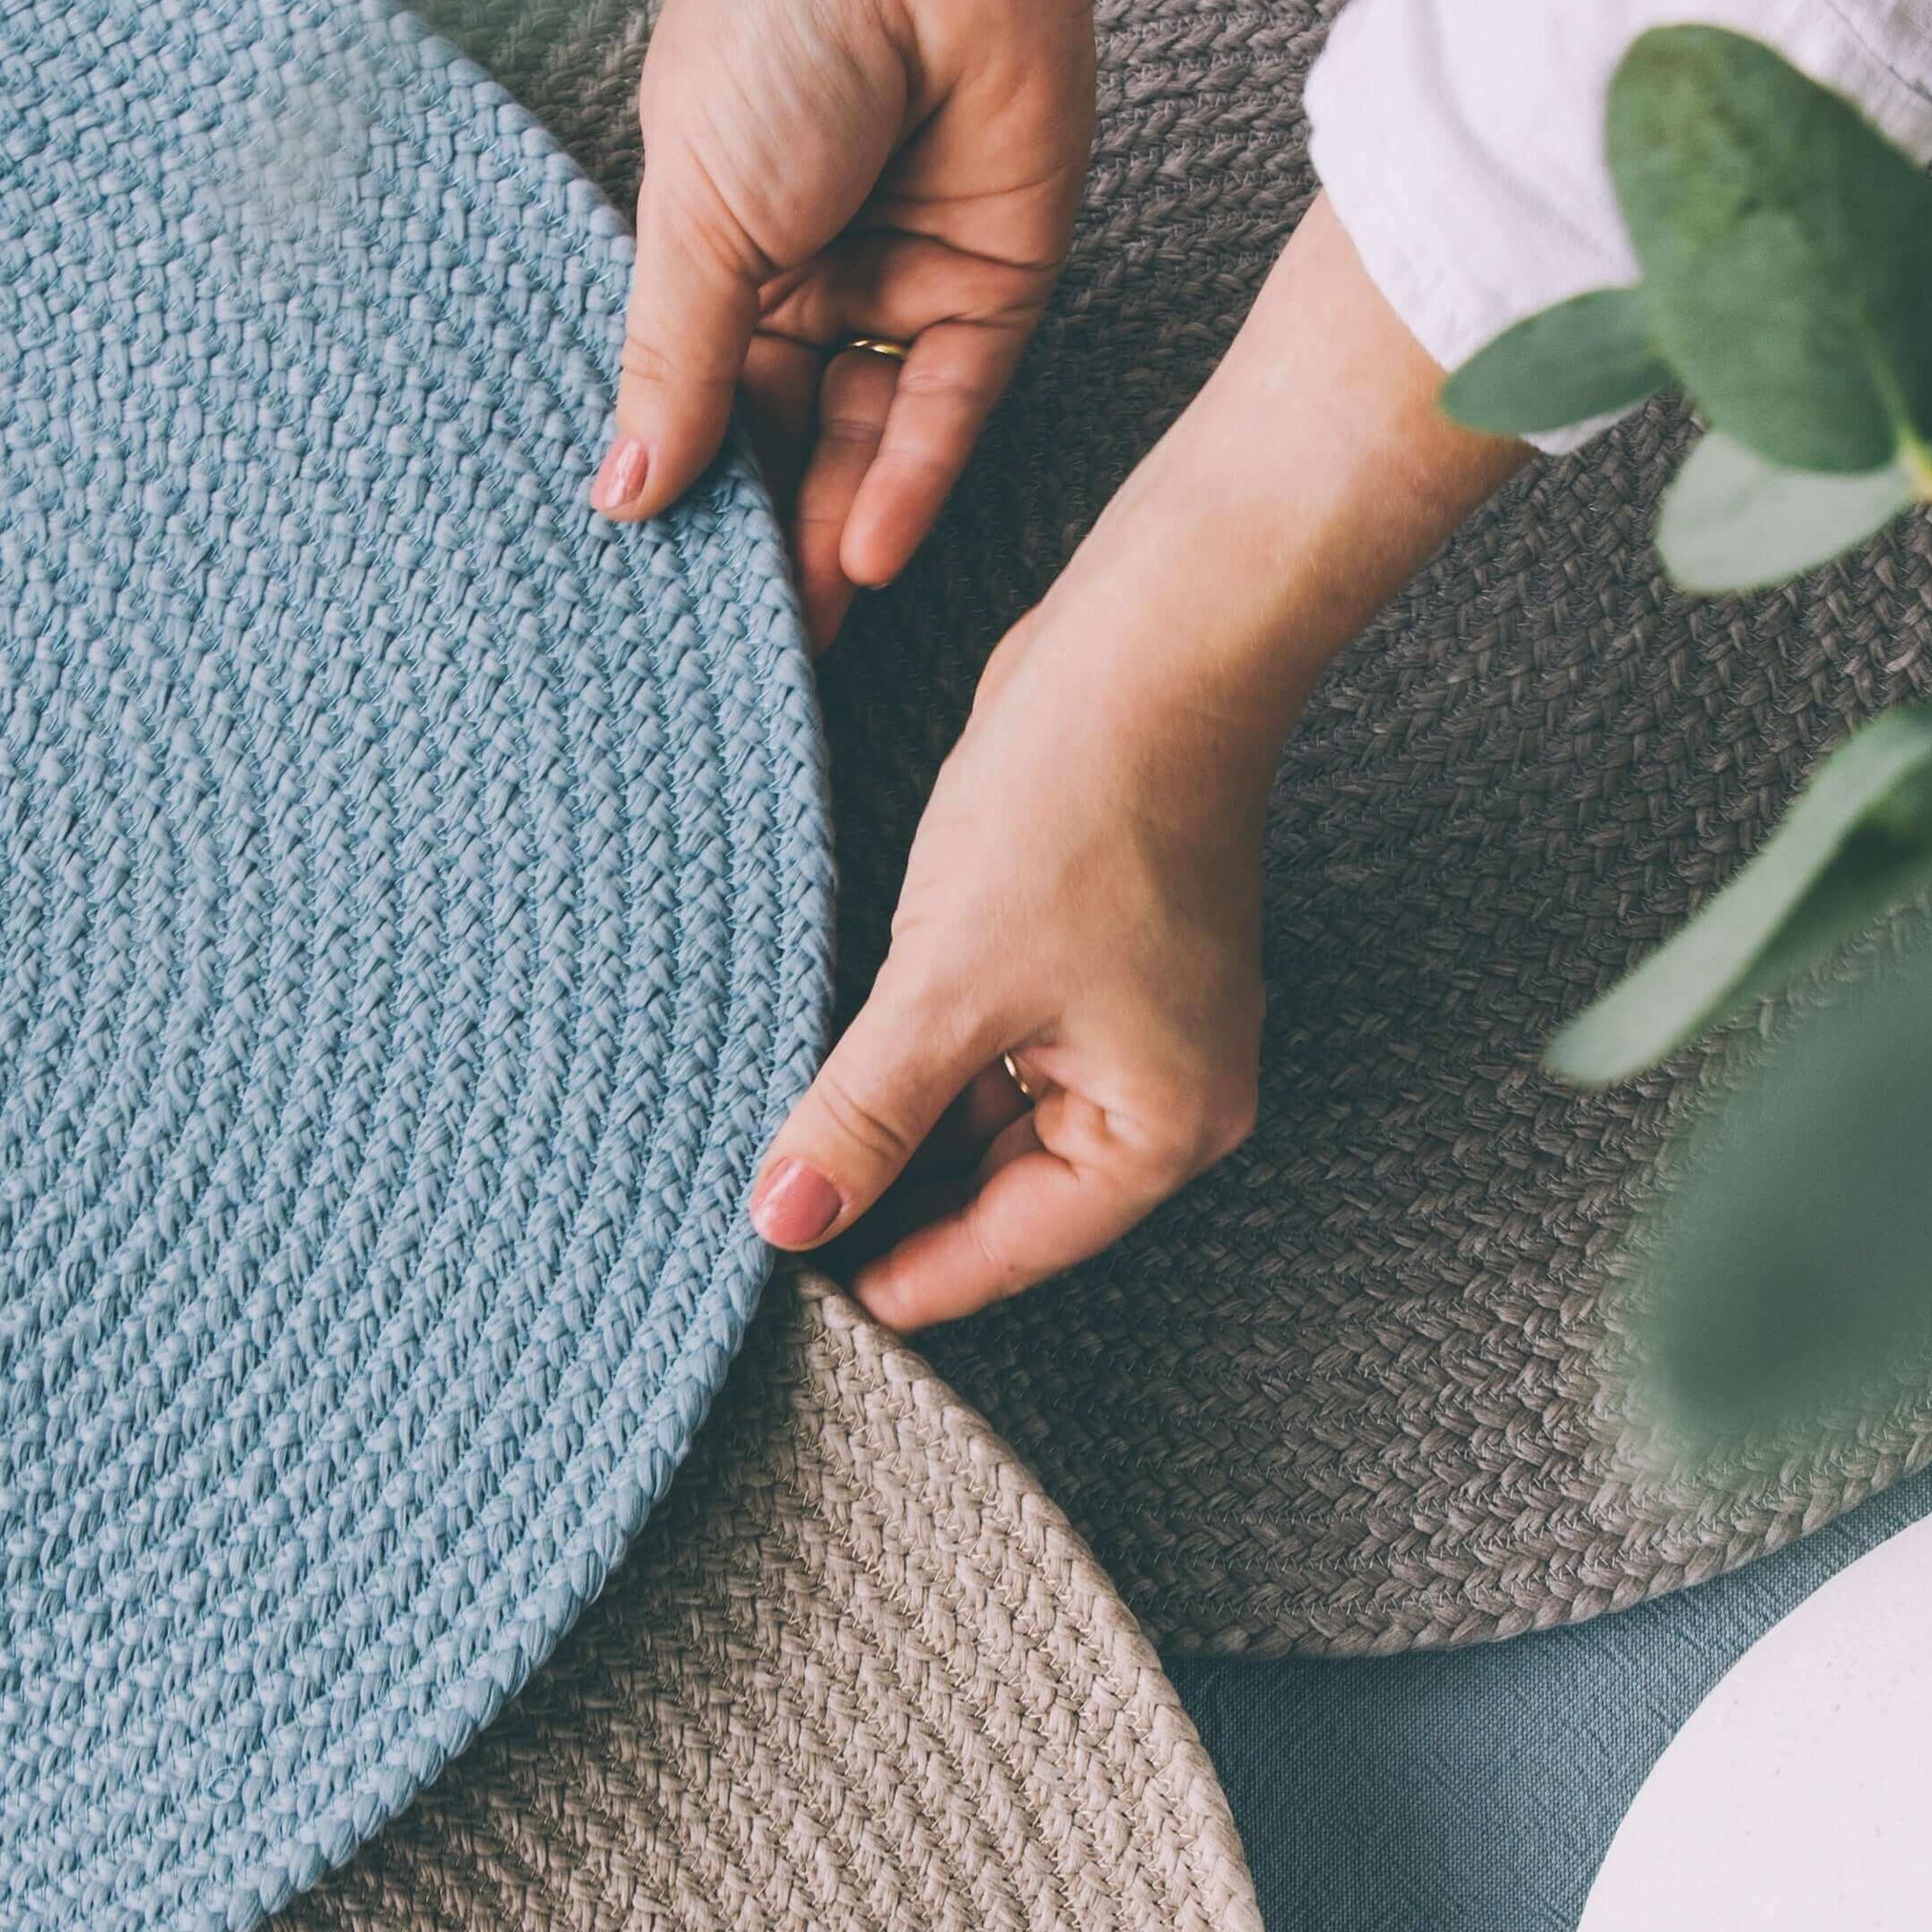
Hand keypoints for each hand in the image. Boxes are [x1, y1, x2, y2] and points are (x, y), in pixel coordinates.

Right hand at [593, 0, 1149, 644]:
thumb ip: (674, 363)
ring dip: (840, 532)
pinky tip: (872, 553)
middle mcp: (811, 267)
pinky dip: (915, 479)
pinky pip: (952, 403)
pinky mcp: (998, 272)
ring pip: (869, 436)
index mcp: (716, 241)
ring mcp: (905, 273)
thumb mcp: (696, 210)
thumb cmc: (777, 16)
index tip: (656, 594)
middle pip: (787, 435)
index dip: (685, 492)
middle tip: (739, 650)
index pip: (701, 397)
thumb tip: (618, 493)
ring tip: (807, 633)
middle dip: (767, 539)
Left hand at [748, 200, 1526, 1325]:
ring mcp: (1132, 1026)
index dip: (896, 1274)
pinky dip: (921, 1065)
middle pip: (1004, 1196)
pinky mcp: (1093, 962)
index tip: (786, 1291)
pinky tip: (834, 1071)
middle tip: (766, 1227)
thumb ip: (864, 1115)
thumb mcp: (947, 984)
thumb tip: (789, 1221)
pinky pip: (994, 1049)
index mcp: (1160, 1127)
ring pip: (989, 1122)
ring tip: (784, 1153)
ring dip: (896, 1133)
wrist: (1154, 639)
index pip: (1008, 1248)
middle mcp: (1165, 1093)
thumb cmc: (1082, 807)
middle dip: (891, 1205)